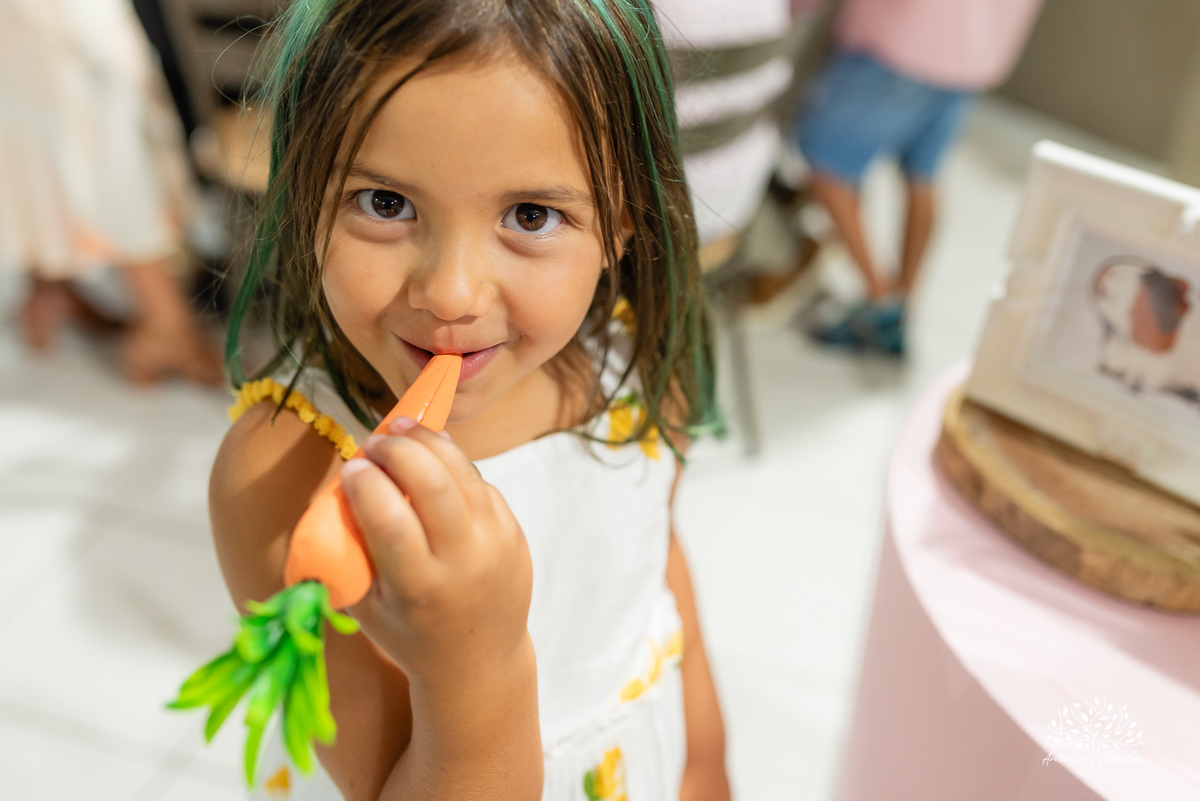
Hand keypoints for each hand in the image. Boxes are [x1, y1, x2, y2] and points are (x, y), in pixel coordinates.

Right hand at [339, 418, 533, 688]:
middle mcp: (465, 563)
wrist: (479, 661)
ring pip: (462, 472)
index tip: (350, 466)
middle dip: (398, 449)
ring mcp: (497, 545)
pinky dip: (452, 465)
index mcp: (420, 589)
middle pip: (433, 484)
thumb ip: (349, 554)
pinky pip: (480, 483)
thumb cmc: (409, 634)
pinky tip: (431, 457)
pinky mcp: (514, 532)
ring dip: (428, 441)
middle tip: (376, 440)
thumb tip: (336, 491)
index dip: (367, 483)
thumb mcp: (367, 606)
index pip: (392, 520)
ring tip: (401, 430)